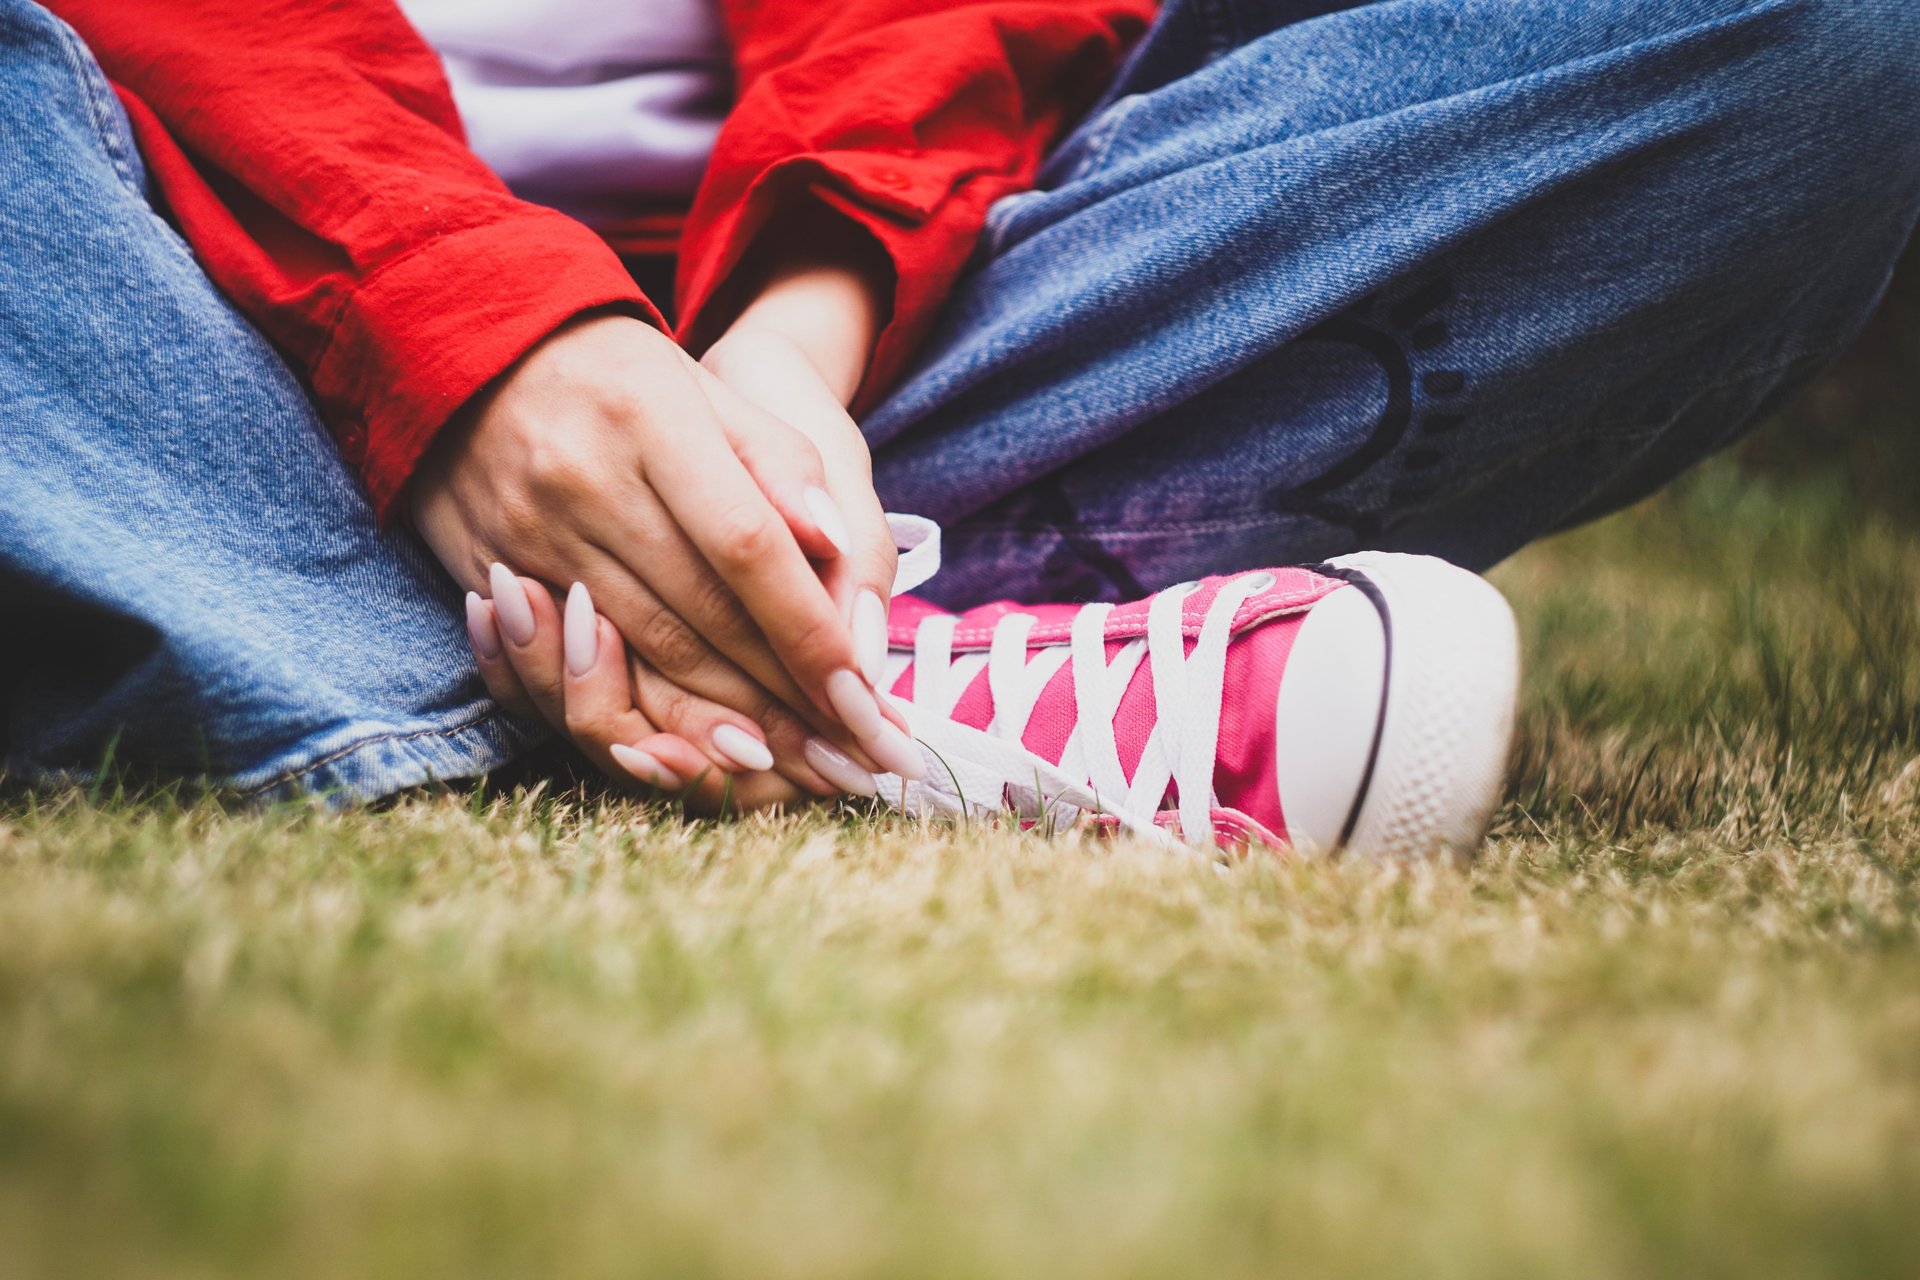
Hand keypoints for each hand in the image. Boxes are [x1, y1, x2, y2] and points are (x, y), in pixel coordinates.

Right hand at [411, 312, 920, 788]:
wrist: (469, 349)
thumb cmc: (619, 370)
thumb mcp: (707, 385)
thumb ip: (779, 460)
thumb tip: (833, 545)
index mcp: (650, 420)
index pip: (747, 547)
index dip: (807, 628)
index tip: (860, 691)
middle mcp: (585, 482)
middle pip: (703, 614)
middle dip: (783, 695)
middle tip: (845, 750)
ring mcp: (530, 534)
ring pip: (647, 651)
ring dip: (725, 719)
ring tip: (791, 764)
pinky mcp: (493, 572)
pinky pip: (579, 666)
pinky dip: (647, 711)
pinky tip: (697, 747)